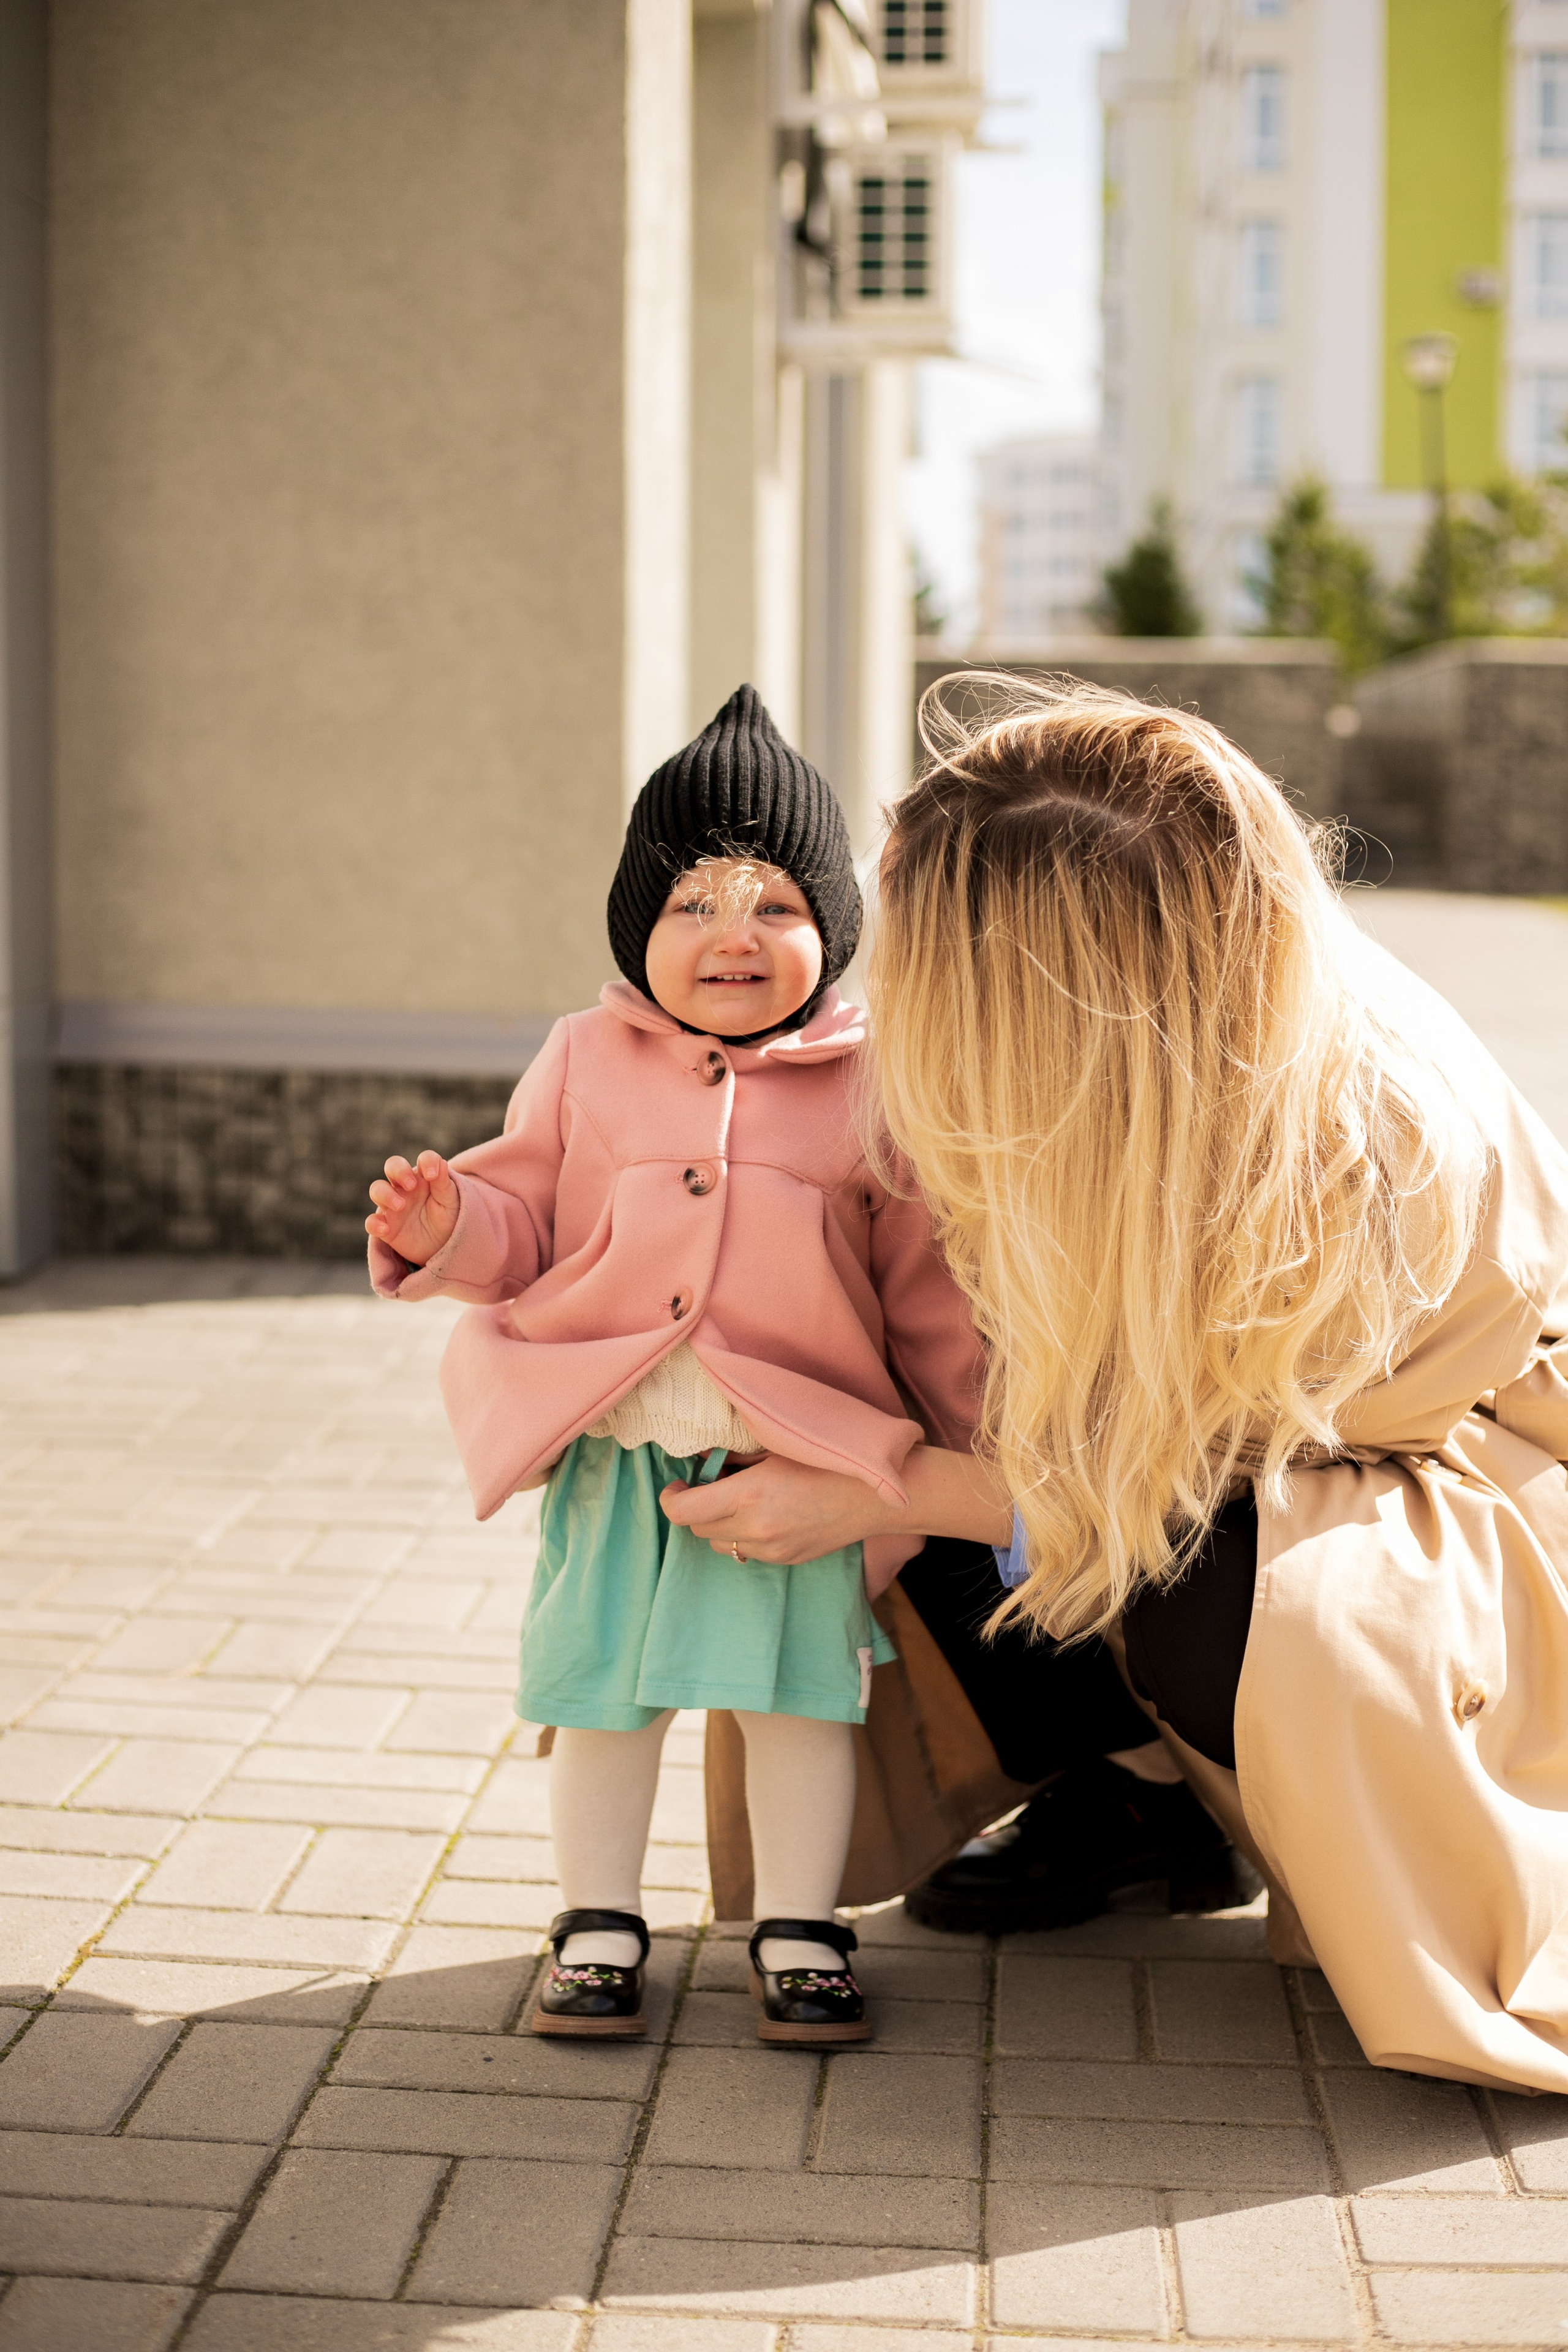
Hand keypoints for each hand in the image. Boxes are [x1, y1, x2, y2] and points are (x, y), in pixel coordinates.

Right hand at [365, 1151, 459, 1264]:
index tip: (433, 1175)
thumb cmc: (448, 1218)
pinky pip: (371, 1222)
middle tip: (411, 1185)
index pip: (424, 1159)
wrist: (445, 1246)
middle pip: (393, 1165)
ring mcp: (393, 1206)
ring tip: (401, 1206)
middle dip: (399, 1170)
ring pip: (377, 1189)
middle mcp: (406, 1187)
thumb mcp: (451, 1201)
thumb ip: (444, 1182)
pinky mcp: (386, 1227)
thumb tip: (441, 1162)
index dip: (427, 1161)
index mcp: (425, 1177)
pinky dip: (374, 1224)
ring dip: (386, 1194)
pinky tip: (385, 1229)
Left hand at [660, 1443, 1010, 1562]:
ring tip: (739, 1501)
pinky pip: (746, 1552)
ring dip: (718, 1524)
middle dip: (696, 1508)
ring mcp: (771, 1550)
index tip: (677, 1485)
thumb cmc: (829, 1460)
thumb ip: (734, 1458)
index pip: (684, 1512)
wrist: (877, 1495)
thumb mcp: (776, 1449)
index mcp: (750, 1496)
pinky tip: (764, 1515)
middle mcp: (756, 1529)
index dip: (672, 1499)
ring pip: (720, 1545)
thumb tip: (702, 1460)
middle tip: (711, 1484)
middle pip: (698, 1529)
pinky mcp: (785, 1560)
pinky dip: (743, 1535)